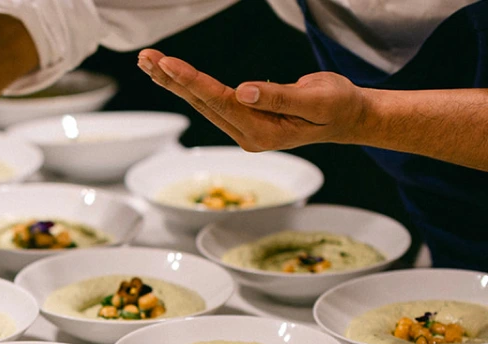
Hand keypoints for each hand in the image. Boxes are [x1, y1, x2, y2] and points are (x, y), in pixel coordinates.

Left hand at [137, 49, 368, 150]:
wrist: (348, 118)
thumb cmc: (337, 106)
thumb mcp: (316, 100)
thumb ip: (279, 96)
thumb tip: (245, 90)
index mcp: (262, 133)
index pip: (219, 102)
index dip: (192, 81)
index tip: (167, 64)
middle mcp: (247, 135)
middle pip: (201, 103)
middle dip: (171, 79)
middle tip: (145, 58)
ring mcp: (243, 129)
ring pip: (200, 102)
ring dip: (173, 81)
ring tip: (148, 62)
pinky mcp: (243, 119)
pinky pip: (209, 100)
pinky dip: (188, 84)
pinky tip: (169, 74)